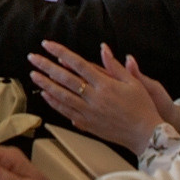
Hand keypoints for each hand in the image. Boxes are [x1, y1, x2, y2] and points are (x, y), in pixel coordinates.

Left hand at [28, 41, 168, 150]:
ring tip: (34, 75)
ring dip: (46, 84)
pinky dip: (55, 103)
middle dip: (46, 67)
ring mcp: (89, 112)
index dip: (61, 52)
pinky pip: (67, 112)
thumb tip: (103, 48)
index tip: (47, 45)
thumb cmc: (142, 107)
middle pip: (65, 79)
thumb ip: (114, 65)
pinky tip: (46, 95)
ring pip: (62, 96)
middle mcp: (95, 98)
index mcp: (105, 85)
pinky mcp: (88, 124)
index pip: (78, 63)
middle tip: (32, 58)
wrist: (146, 134)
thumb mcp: (133, 82)